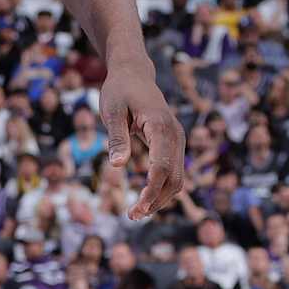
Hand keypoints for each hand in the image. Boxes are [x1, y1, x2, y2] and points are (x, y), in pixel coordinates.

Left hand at [100, 53, 186, 219]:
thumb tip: (116, 166)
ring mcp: (177, 139)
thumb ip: (116, 137)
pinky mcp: (173, 143)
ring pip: (177, 178)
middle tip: (131, 216)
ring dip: (160, 198)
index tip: (136, 209)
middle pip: (174, 178)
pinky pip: (173, 171)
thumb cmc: (119, 89)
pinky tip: (145, 198)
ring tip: (136, 212)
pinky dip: (162, 187)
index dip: (151, 192)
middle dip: (155, 200)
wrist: (133, 73)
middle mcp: (175, 135)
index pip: (162, 167)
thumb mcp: (111, 110)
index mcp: (161, 126)